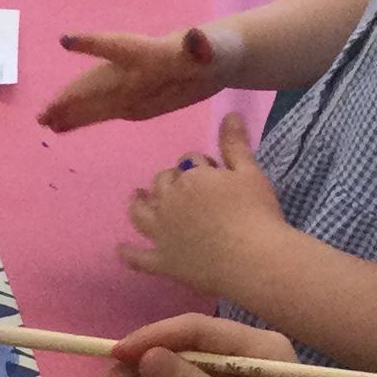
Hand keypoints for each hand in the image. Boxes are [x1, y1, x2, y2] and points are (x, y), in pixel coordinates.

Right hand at [39, 20, 241, 133]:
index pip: (120, 46)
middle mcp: (132, 70)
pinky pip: (102, 113)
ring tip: (43, 122)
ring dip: (69, 110)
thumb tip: (194, 37)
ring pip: (94, 100)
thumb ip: (201, 46)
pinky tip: (61, 127)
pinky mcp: (134, 104)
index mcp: (150, 53)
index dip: (94, 44)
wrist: (219, 58)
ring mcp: (130, 87)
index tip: (65, 41)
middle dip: (71, 96)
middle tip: (44, 113)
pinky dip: (81, 119)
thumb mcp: (214, 48)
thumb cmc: (219, 48)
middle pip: (96, 82)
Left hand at [118, 112, 287, 296]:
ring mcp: (161, 234)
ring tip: (135, 198)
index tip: (213, 174)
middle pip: (161, 184)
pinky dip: (127, 253)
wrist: (254, 259)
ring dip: (136, 203)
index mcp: (189, 178)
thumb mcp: (250, 173)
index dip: (199, 167)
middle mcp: (168, 203)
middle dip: (169, 181)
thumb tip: (230, 114)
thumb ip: (235, 144)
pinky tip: (119, 249)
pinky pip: (137, 258)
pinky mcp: (162, 262)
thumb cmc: (257, 213)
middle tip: (182, 188)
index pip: (188, 163)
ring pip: (140, 213)